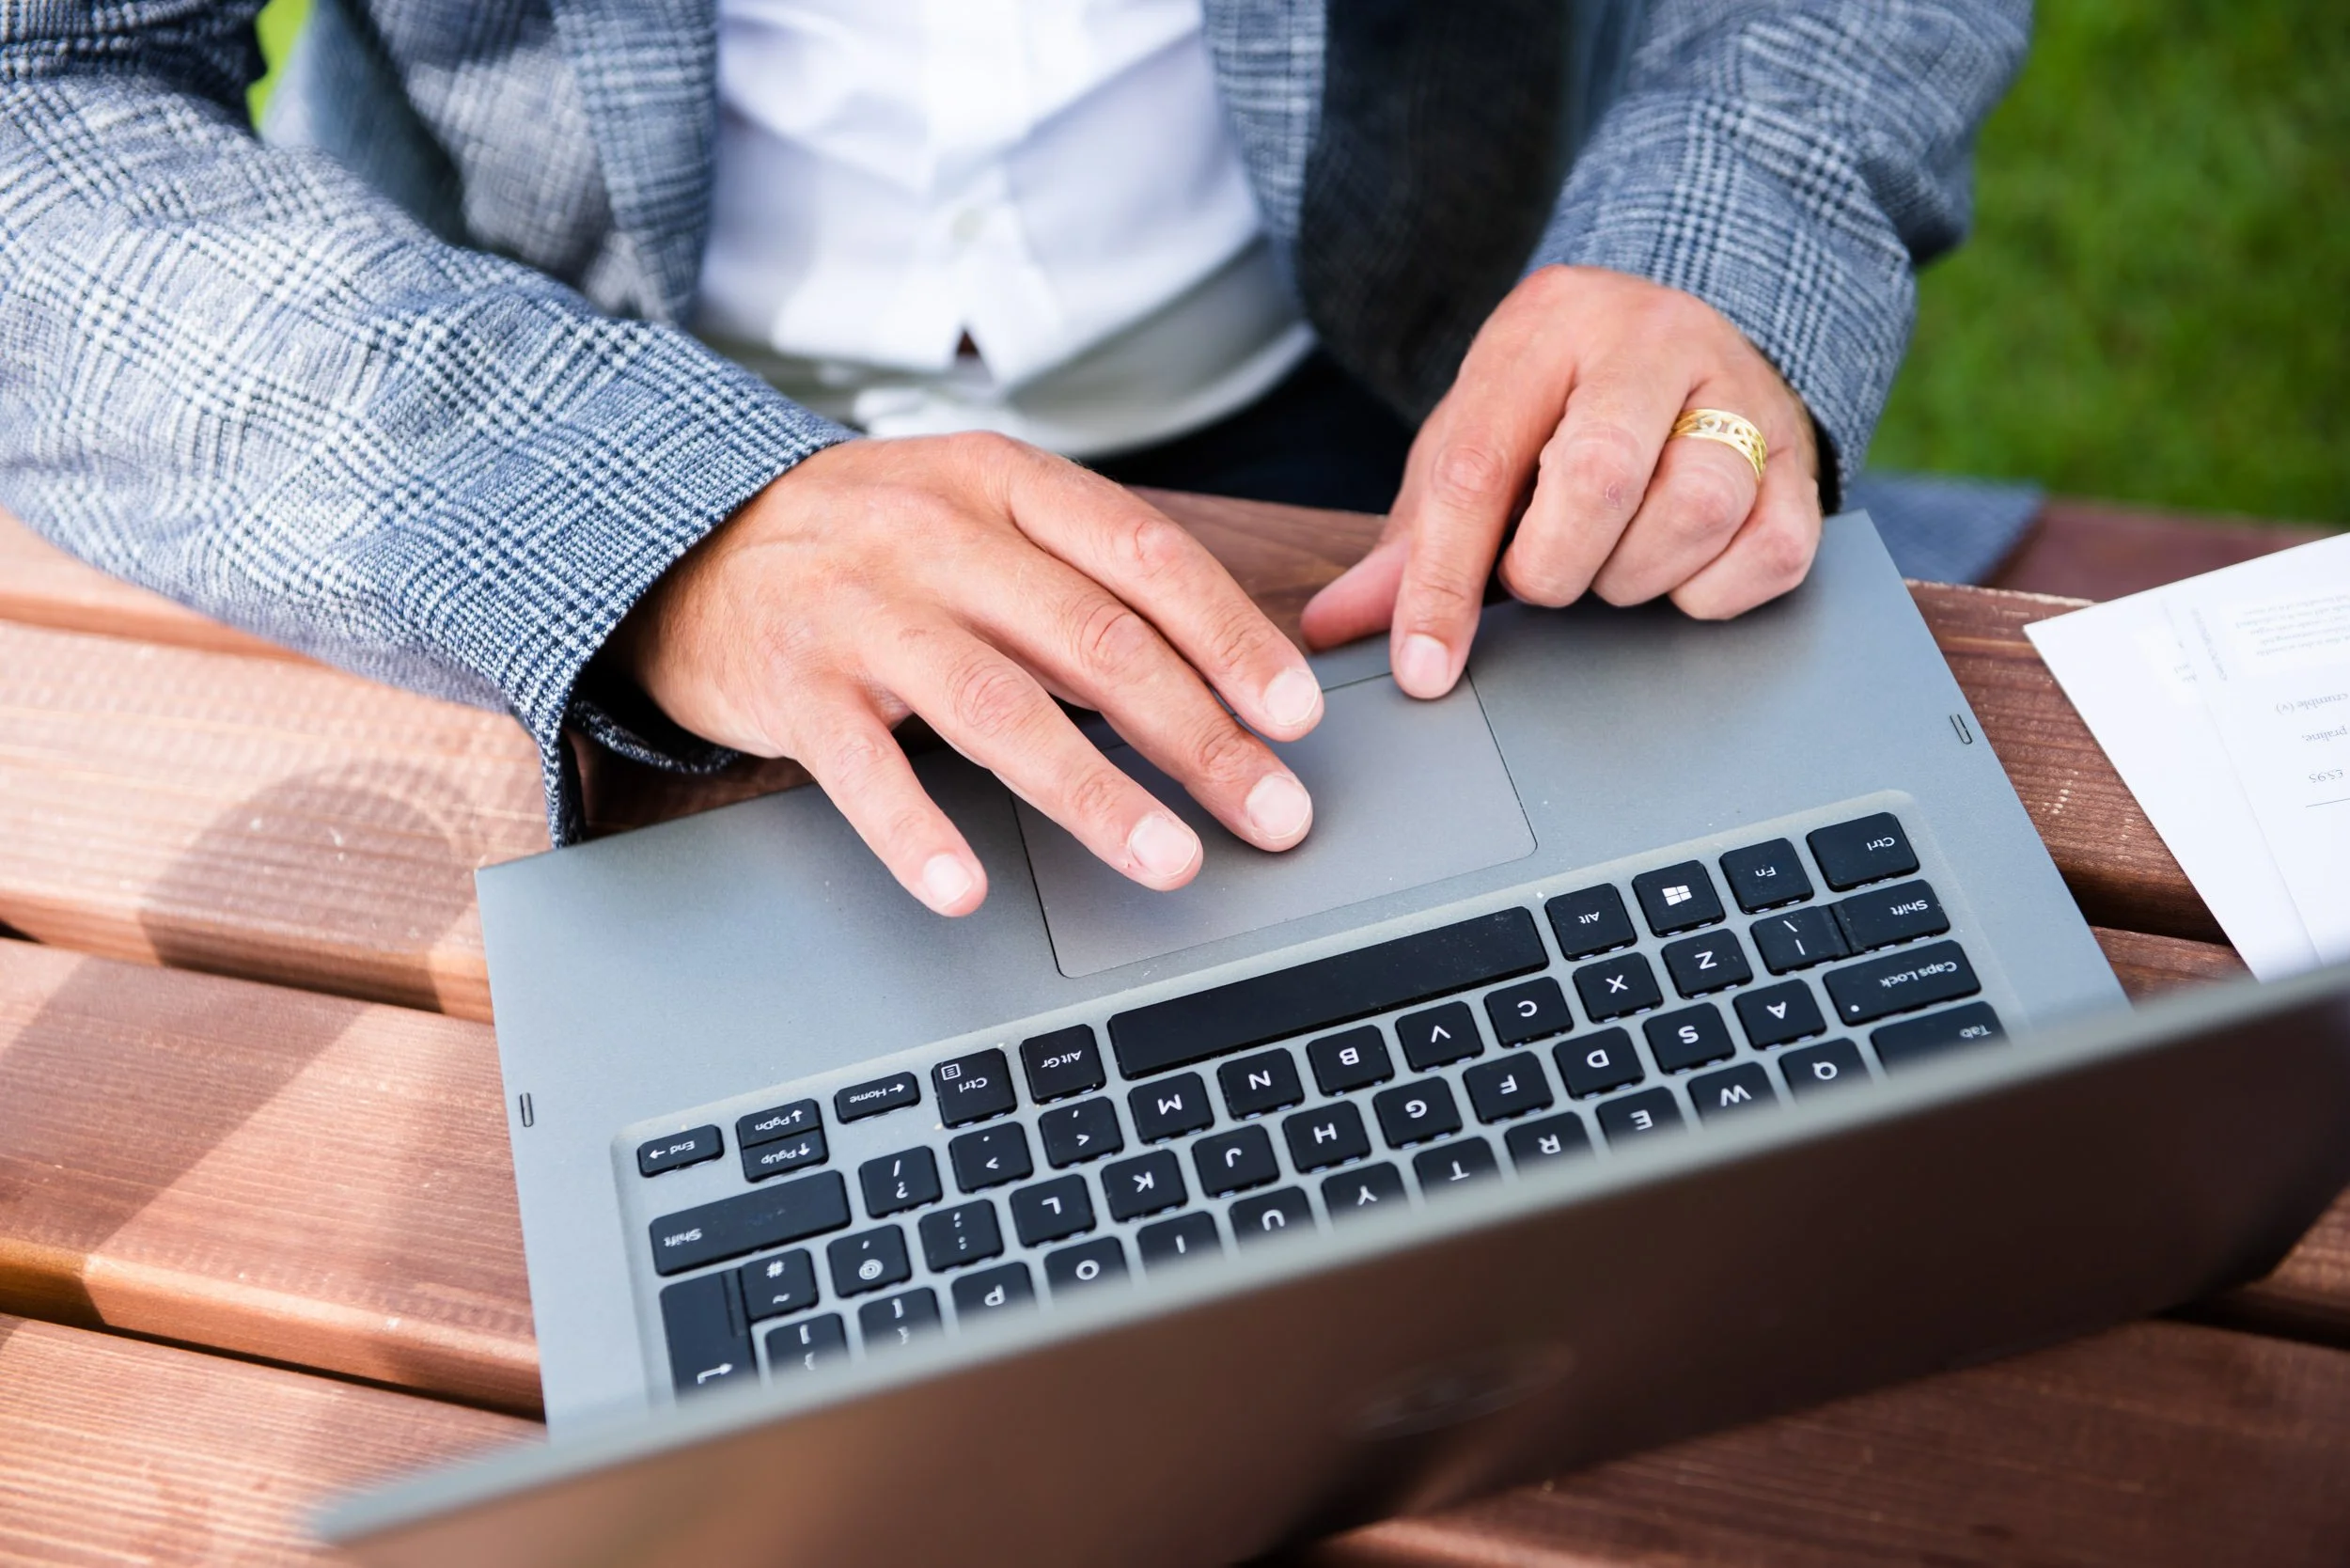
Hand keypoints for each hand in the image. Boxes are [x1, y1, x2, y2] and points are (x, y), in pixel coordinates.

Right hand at [609, 435, 1324, 915]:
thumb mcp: (976, 519)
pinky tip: (965, 889)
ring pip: (996, 706)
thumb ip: (1080, 582)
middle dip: (1198, 737)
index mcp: (1002, 482)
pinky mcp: (791, 685)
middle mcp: (935, 534)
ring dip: (1094, 792)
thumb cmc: (869, 546)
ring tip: (1169, 860)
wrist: (687, 541)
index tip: (1298, 715)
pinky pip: (860, 770)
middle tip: (1272, 813)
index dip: (1232, 637)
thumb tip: (1221, 679)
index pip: (1144, 556)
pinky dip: (915, 833)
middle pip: (1092, 640)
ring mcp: (858, 609)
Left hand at [1300, 266, 1822, 689]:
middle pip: (1600, 475)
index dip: (1444, 582)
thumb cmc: (1555, 408)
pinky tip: (1677, 572)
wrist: (1678, 341)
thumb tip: (1334, 624)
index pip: (1480, 465)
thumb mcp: (1474, 443)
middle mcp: (1651, 342)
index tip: (1424, 669)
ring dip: (1634, 576)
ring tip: (1610, 562)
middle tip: (1542, 578)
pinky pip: (1770, 550)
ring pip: (1697, 509)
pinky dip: (1712, 592)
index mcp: (1545, 327)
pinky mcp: (1800, 457)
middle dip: (1553, 567)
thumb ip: (1411, 538)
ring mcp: (1739, 394)